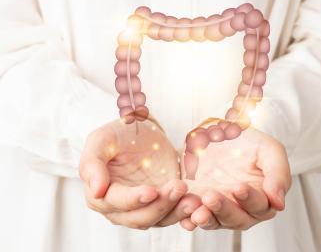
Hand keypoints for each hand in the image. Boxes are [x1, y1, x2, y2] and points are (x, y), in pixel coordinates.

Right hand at [79, 118, 198, 228]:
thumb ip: (92, 162)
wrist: (143, 132)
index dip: (132, 199)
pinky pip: (174, 215)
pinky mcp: (163, 204)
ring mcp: (143, 208)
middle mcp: (120, 208)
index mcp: (100, 194)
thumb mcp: (102, 139)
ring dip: (176, 211)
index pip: (114, 203)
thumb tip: (95, 190)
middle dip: (160, 205)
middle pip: (138, 217)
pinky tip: (197, 203)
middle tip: (178, 186)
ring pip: (158, 220)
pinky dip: (185, 213)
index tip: (151, 191)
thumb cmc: (119, 134)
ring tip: (192, 199)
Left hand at [180, 127, 290, 229]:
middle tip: (211, 196)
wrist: (224, 135)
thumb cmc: (251, 143)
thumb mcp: (270, 150)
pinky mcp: (201, 204)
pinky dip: (189, 217)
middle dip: (223, 209)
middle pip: (236, 219)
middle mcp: (243, 209)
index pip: (260, 206)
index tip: (238, 187)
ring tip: (196, 212)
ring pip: (215, 220)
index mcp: (264, 198)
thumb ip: (278, 174)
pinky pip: (195, 215)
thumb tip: (279, 203)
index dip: (250, 199)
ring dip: (205, 218)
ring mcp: (221, 208)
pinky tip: (184, 216)